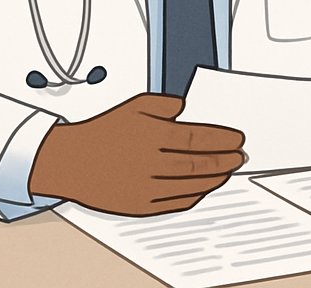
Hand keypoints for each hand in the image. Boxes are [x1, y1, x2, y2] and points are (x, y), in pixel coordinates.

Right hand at [27, 93, 245, 215]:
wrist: (69, 162)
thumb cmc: (102, 132)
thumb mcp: (135, 106)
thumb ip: (166, 104)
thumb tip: (189, 109)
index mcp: (150, 135)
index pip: (198, 139)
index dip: (223, 140)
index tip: (238, 139)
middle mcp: (149, 163)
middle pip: (199, 164)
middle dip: (225, 160)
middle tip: (240, 156)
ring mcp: (144, 187)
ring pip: (190, 185)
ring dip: (215, 179)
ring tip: (228, 172)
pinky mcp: (139, 206)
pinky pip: (175, 203)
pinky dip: (195, 195)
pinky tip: (204, 187)